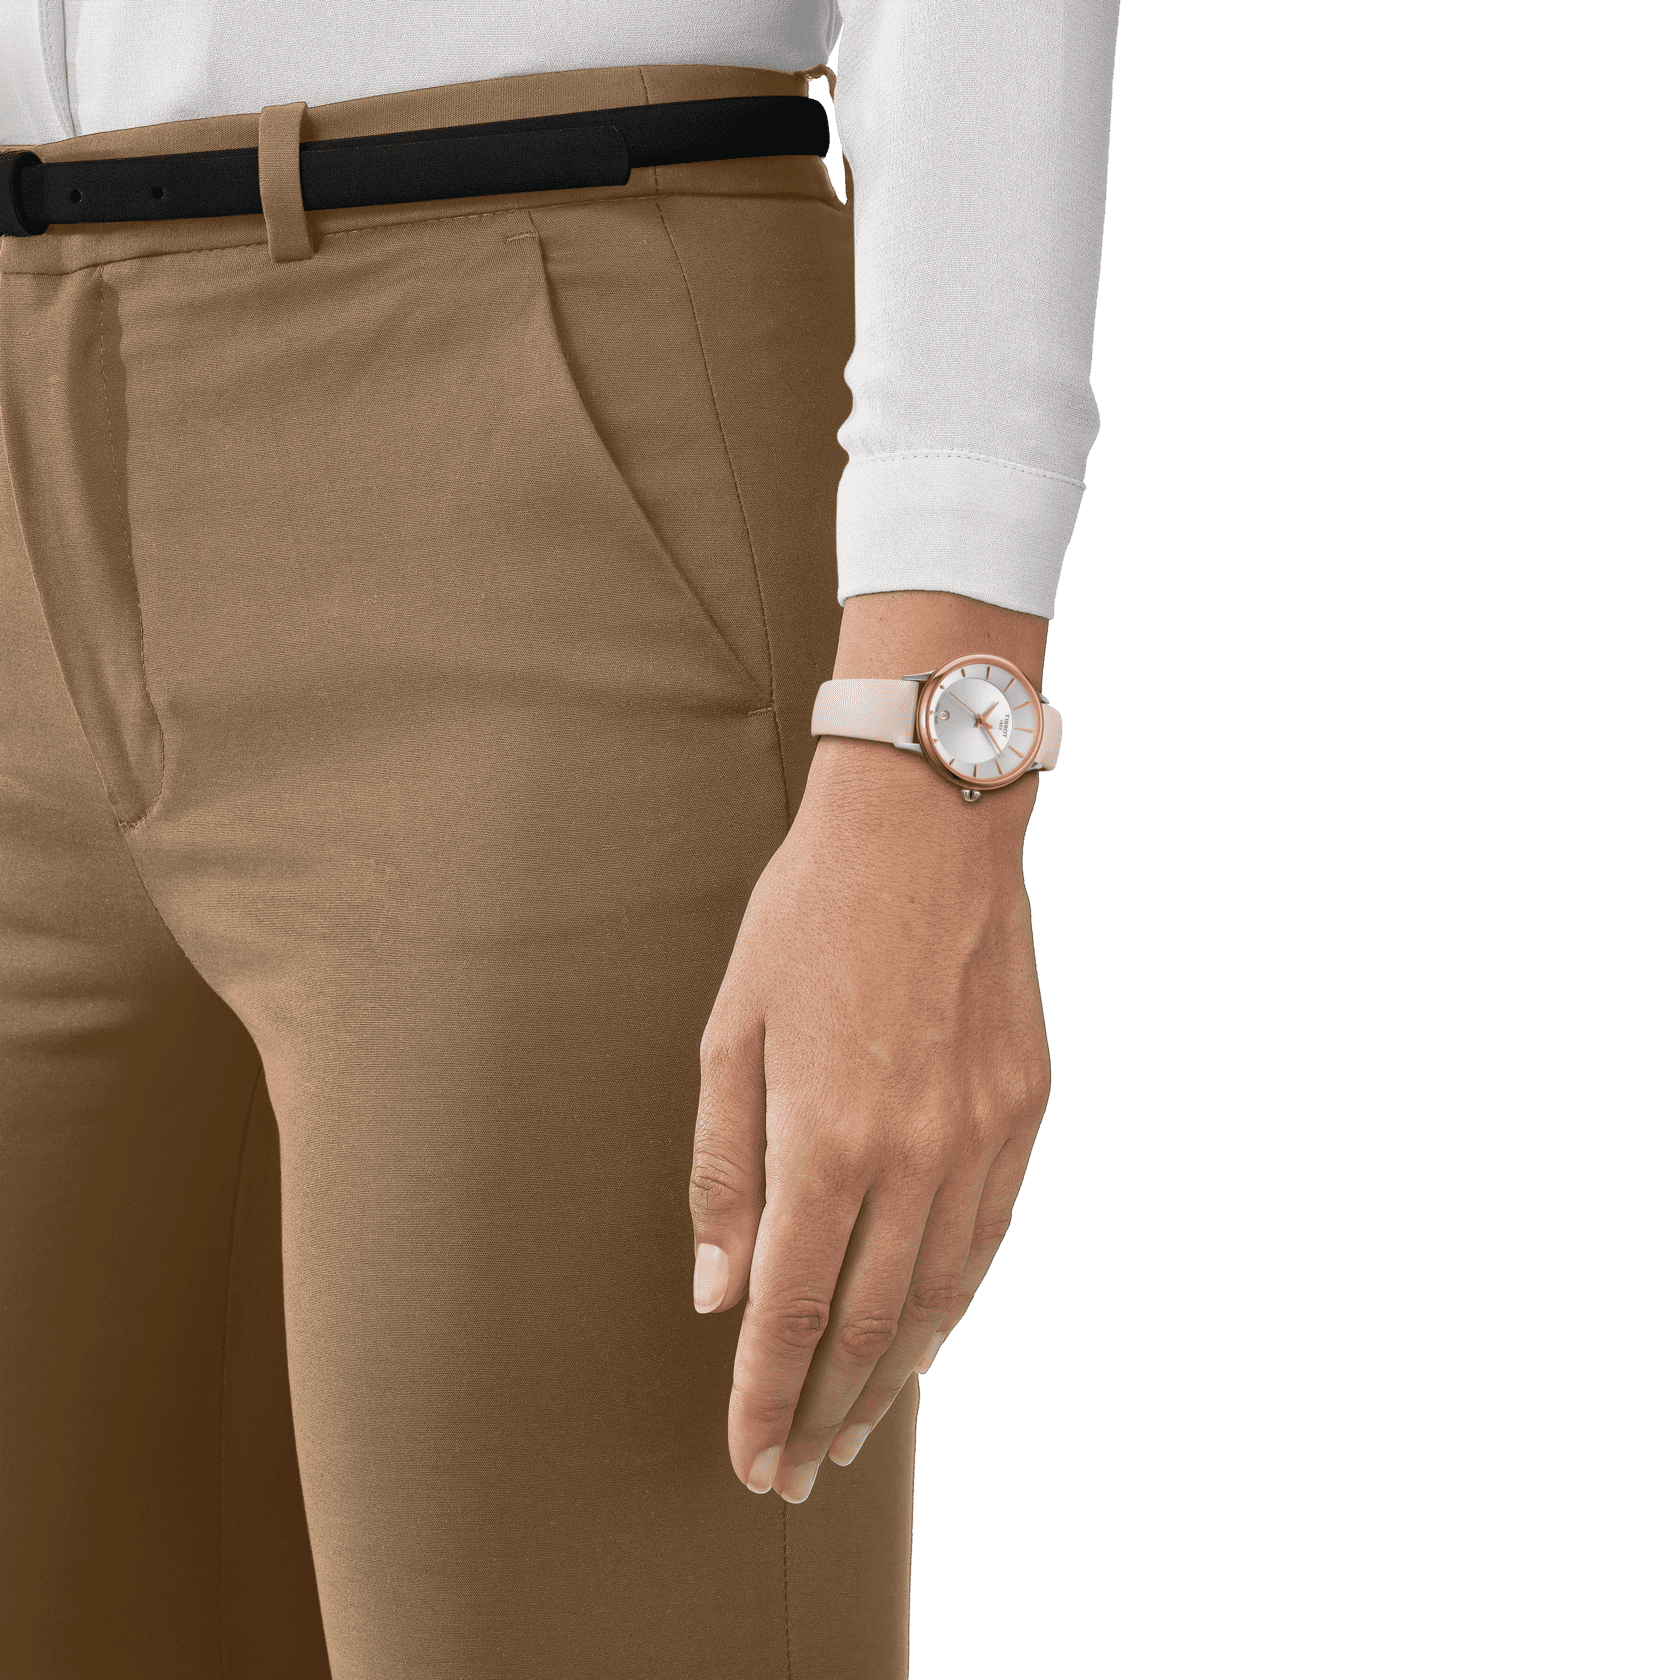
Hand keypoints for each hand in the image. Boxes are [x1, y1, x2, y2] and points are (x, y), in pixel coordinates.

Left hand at [688, 730, 1051, 1503]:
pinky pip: (988, 1237)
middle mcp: (913, 1154)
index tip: (750, 1463)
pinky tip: (925, 1335)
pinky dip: (953, 1302)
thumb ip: (725, 1165)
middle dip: (825, 1409)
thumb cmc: (809, 918)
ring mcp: (981, 1136)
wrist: (927, 825)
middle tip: (800, 1471)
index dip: (764, 1399)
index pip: (786, 1310)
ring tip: (856, 1426)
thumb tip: (718, 1288)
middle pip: (864, 1323)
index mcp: (825, 1136)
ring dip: (890, 1375)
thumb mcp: (732, 1029)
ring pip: (937, 1297)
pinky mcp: (1025, 1109)